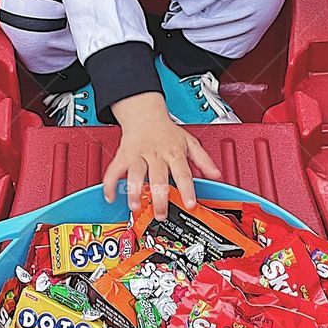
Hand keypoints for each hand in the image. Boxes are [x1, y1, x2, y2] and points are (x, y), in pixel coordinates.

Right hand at [102, 91, 221, 218]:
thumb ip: (203, 160)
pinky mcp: (124, 155)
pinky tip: (111, 196)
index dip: (187, 189)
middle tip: (160, 213)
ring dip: (134, 190)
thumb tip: (217, 175)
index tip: (190, 204)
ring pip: (136, 173)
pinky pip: (115, 169)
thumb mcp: (190, 142)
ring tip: (135, 205)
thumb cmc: (167, 131)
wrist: (145, 114)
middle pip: (158, 177)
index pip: (183, 172)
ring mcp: (139, 154)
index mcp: (174, 152)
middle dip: (159, 197)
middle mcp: (156, 154)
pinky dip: (110, 183)